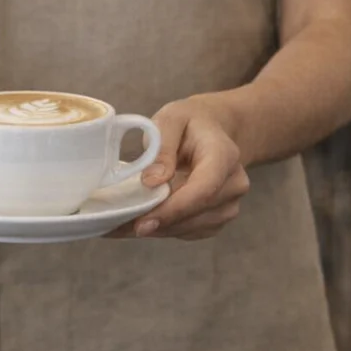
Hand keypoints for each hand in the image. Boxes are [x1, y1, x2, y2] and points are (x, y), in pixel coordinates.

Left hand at [121, 96, 249, 239]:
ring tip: (122, 225)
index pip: (204, 189)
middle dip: (156, 222)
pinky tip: (141, 221)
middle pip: (195, 213)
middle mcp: (234, 184)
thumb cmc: (191, 123)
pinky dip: (163, 230)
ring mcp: (229, 204)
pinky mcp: (218, 218)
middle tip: (117, 226)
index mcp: (224, 155)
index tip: (142, 222)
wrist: (214, 132)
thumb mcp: (172, 119)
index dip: (173, 209)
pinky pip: (189, 231)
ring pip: (190, 228)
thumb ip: (162, 147)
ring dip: (156, 229)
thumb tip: (151, 182)